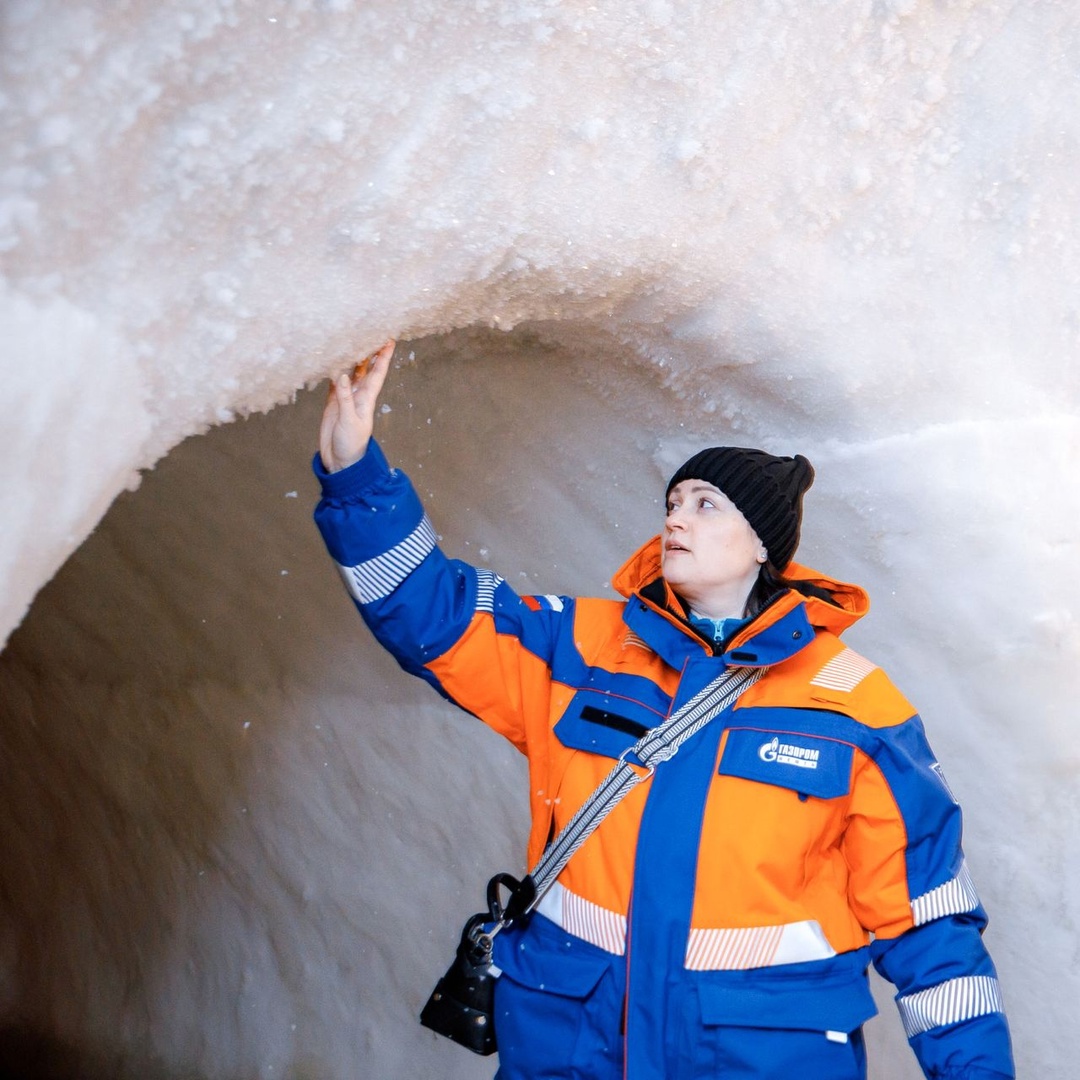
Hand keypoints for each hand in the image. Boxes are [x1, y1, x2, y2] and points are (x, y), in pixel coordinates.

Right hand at [318, 339, 395, 472]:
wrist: (340, 461)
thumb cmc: (350, 445)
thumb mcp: (349, 421)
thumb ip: (344, 398)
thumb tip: (342, 375)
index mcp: (367, 398)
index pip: (378, 373)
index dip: (383, 357)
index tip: (389, 339)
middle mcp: (358, 395)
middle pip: (365, 368)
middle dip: (369, 351)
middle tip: (371, 330)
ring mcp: (345, 398)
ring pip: (350, 372)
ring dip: (352, 358)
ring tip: (353, 339)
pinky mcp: (332, 403)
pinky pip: (334, 382)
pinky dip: (334, 370)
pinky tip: (333, 360)